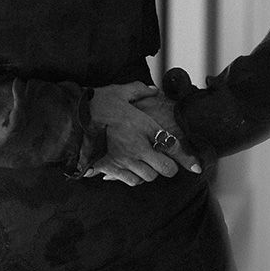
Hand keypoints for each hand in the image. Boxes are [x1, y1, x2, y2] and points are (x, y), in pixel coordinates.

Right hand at [85, 82, 201, 185]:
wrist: (73, 121)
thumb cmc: (96, 105)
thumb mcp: (119, 92)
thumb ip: (138, 90)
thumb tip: (152, 89)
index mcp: (144, 127)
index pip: (173, 146)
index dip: (187, 158)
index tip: (197, 166)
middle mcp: (139, 147)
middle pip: (165, 169)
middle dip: (167, 167)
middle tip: (162, 162)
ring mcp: (125, 160)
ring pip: (148, 177)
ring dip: (149, 172)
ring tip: (143, 164)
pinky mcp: (112, 169)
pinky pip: (131, 181)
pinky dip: (133, 178)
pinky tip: (129, 170)